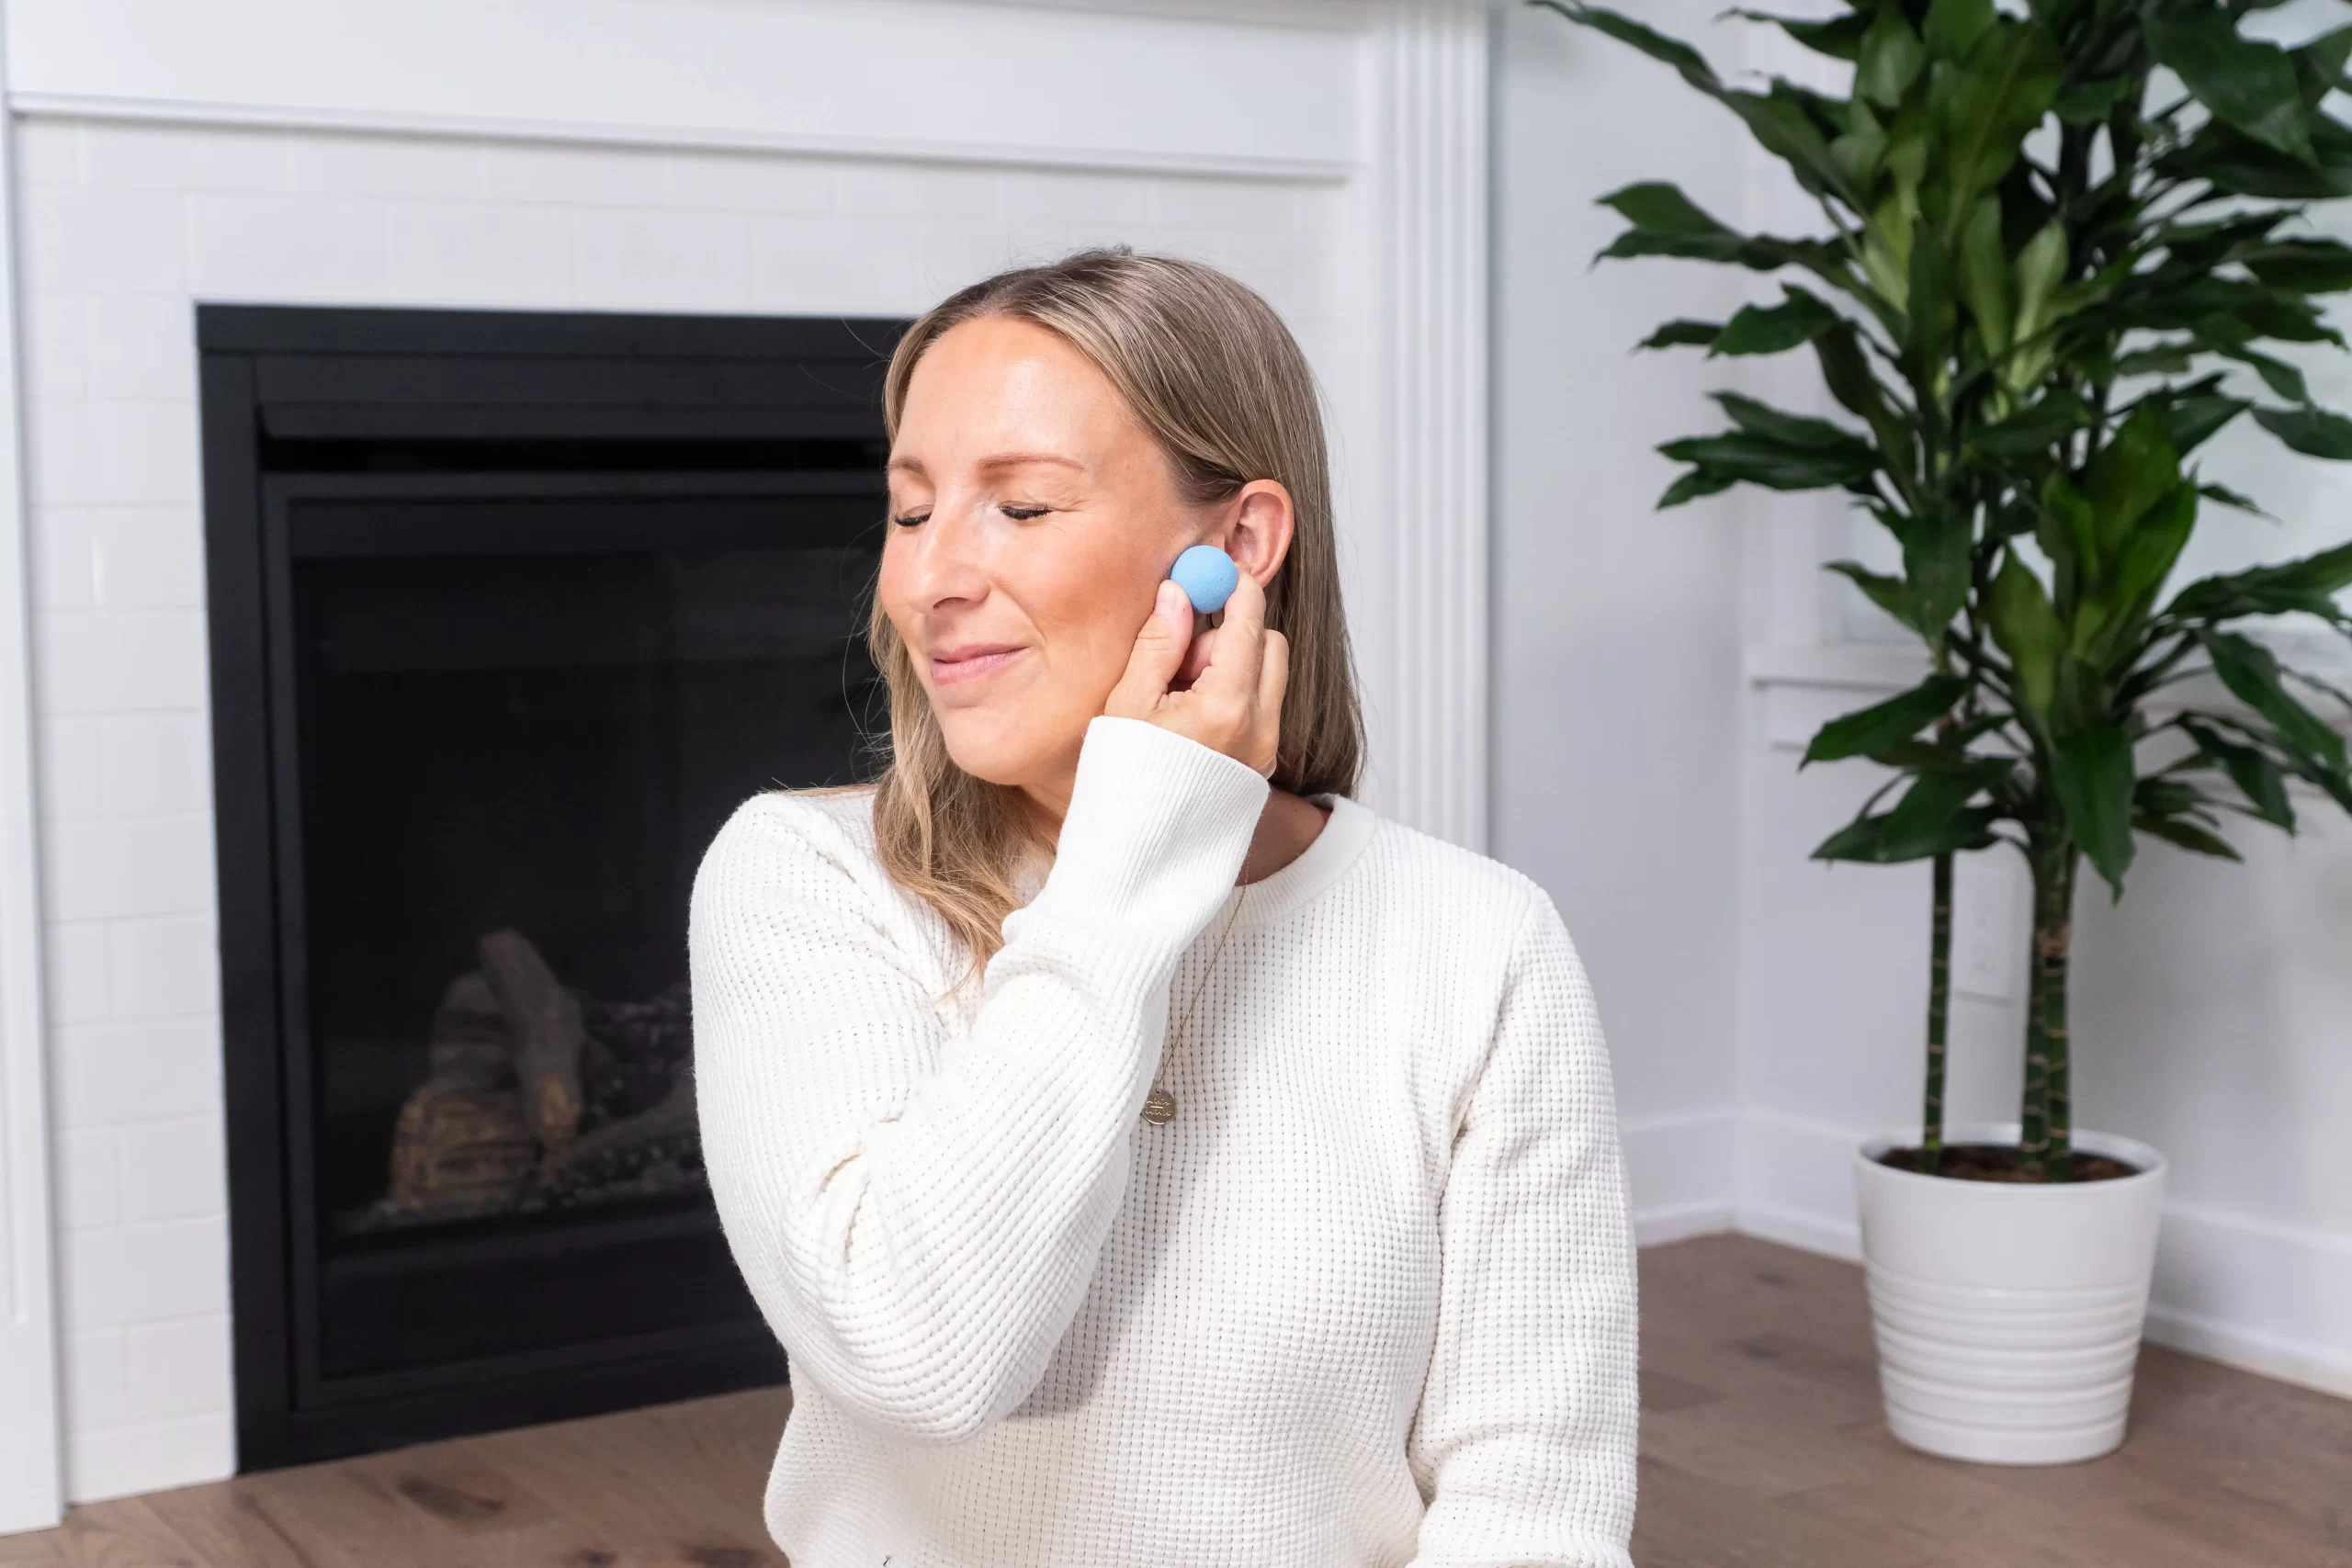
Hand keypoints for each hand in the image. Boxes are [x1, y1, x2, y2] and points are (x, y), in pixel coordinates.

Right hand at [1104, 570, 1285, 775]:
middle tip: (1183, 653)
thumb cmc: (1123, 782)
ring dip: (1232, 667)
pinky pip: (1260, 711)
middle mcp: (1259, 728)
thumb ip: (1159, 643)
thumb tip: (1177, 592)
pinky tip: (1190, 721)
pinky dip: (1234, 698)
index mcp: (1227, 706)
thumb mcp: (1130, 704)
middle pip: (1270, 646)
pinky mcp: (1260, 766)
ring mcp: (1265, 750)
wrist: (1137, 854)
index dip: (1232, 588)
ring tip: (1179, 696)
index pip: (1247, 622)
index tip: (1212, 573)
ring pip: (1267, 678)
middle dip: (1232, 634)